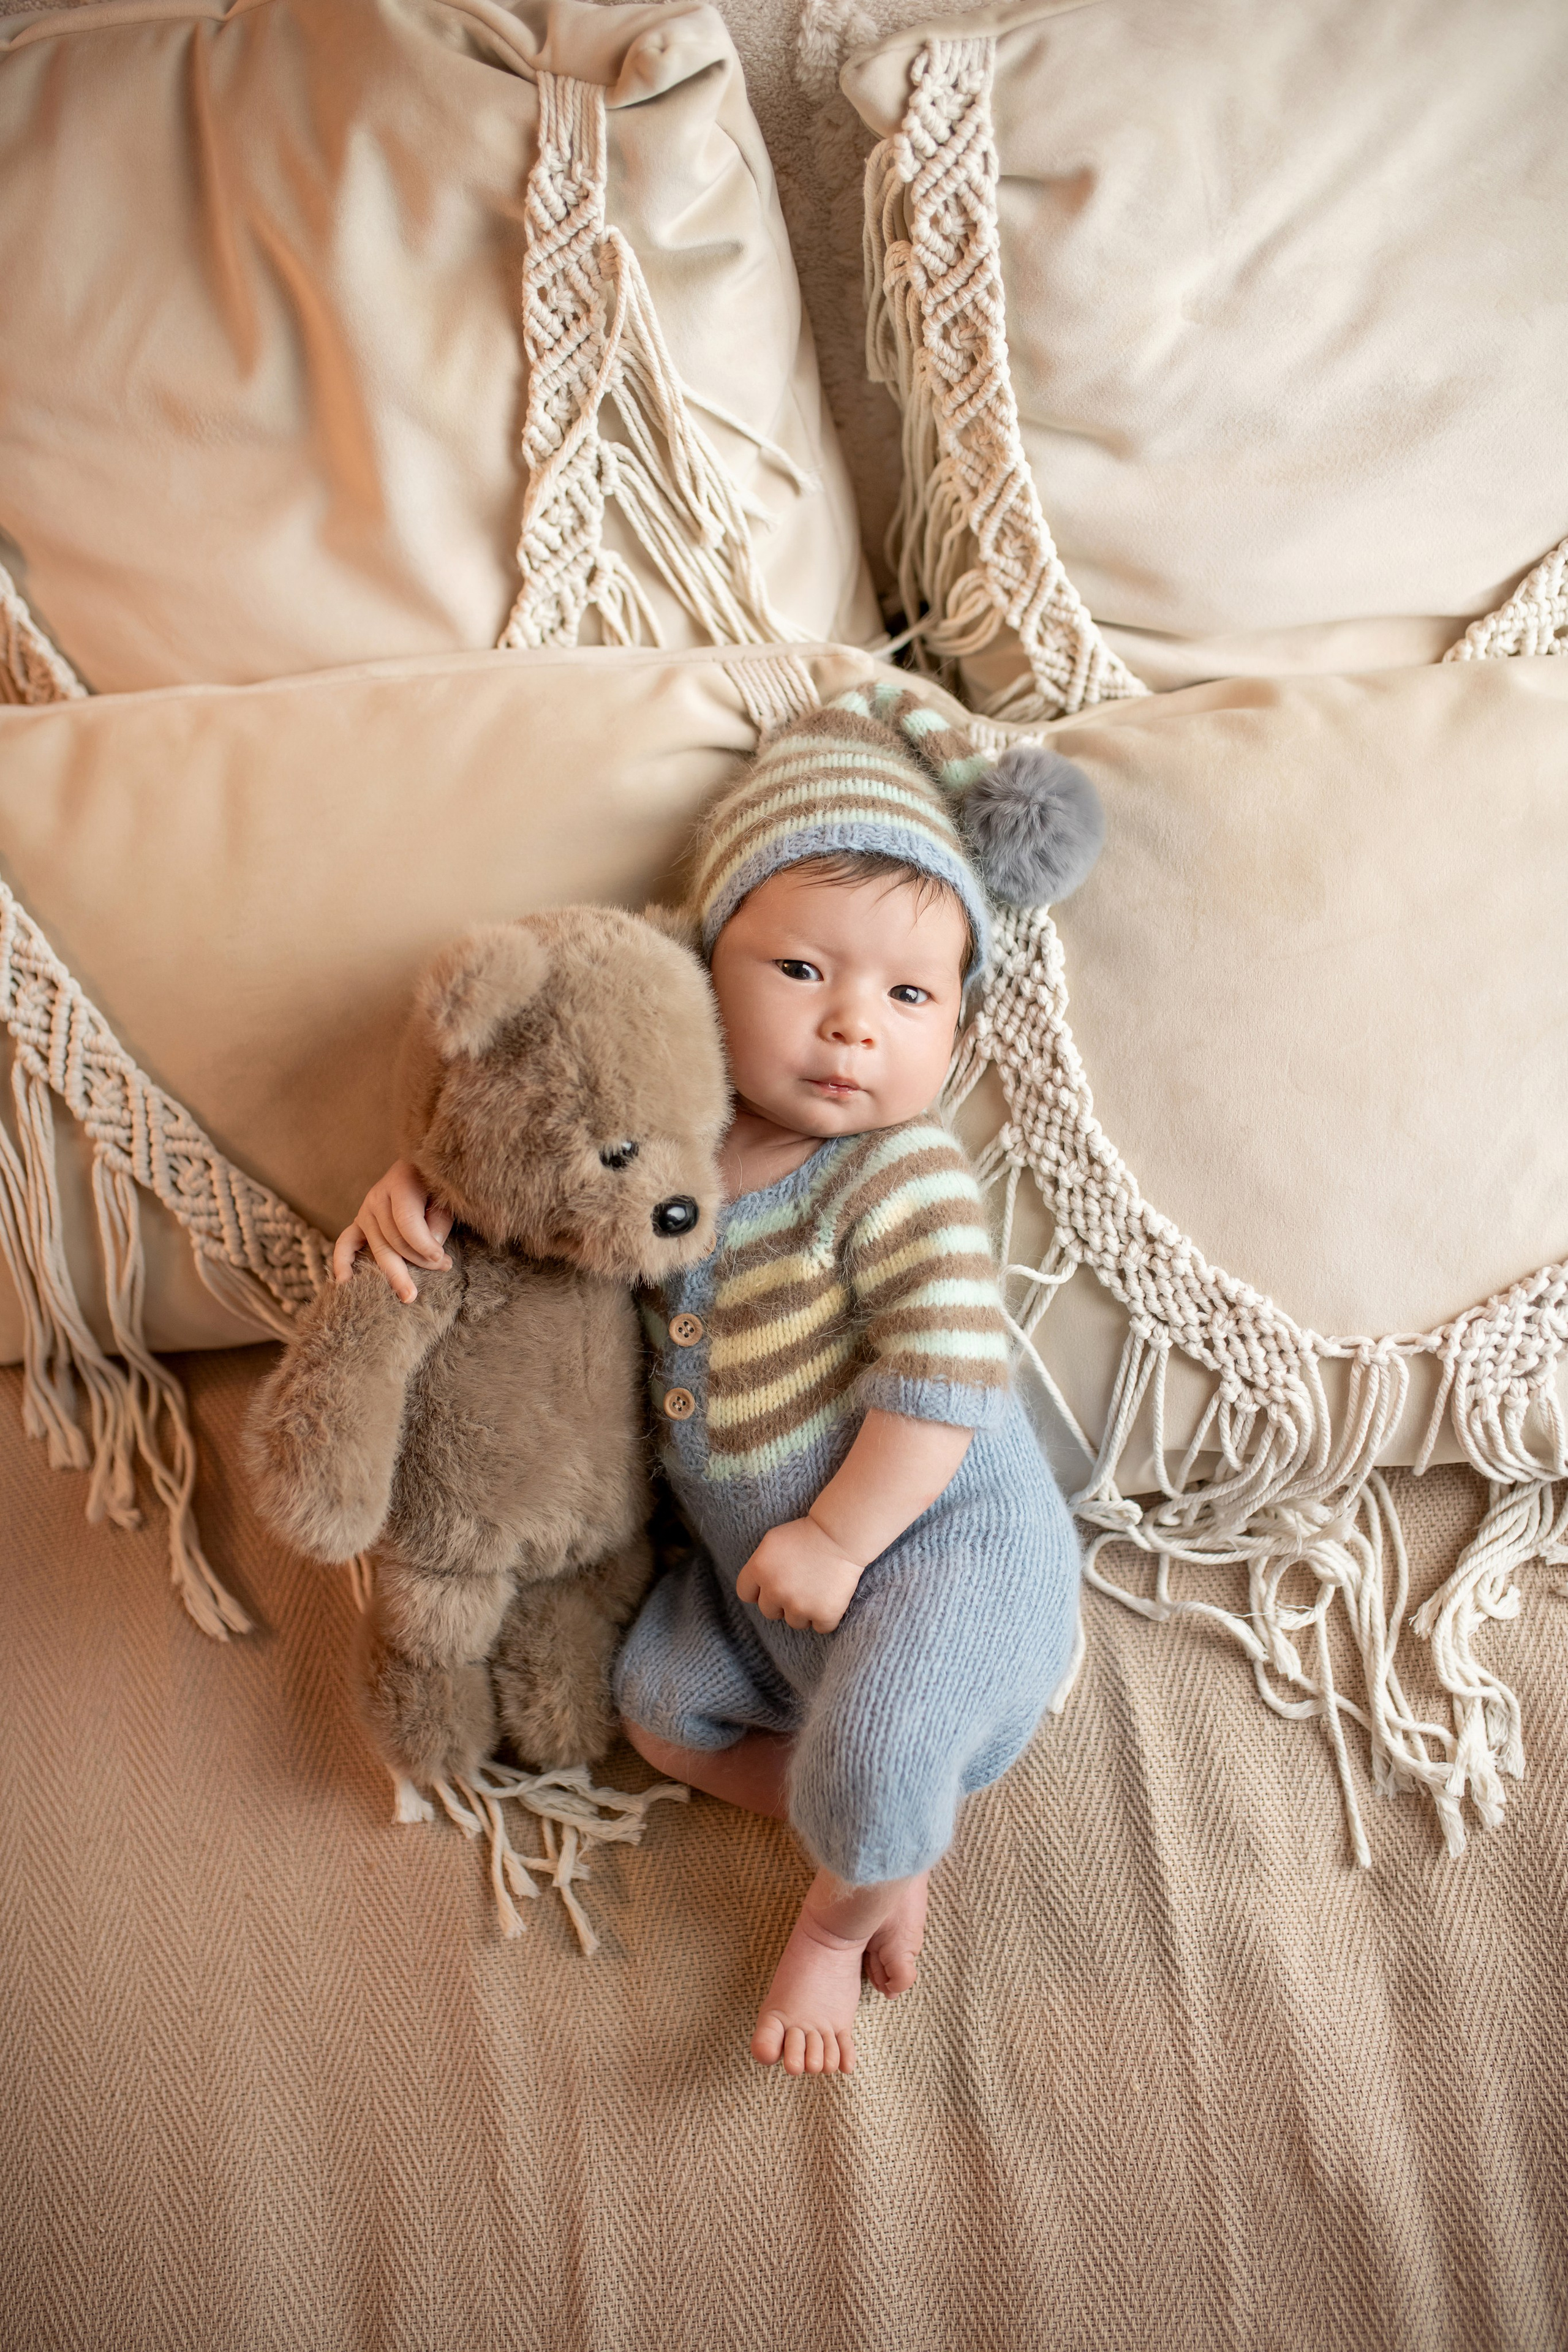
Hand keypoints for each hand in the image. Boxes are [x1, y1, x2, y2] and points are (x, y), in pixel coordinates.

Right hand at [331, 1159, 453, 1303]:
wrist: (420, 1170)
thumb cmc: (436, 1187)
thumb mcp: (445, 1198)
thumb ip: (439, 1223)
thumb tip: (430, 1254)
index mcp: (399, 1184)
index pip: (407, 1222)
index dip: (424, 1245)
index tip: (442, 1260)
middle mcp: (377, 1197)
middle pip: (392, 1240)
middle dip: (413, 1265)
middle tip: (428, 1288)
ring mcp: (365, 1211)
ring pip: (378, 1248)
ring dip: (396, 1271)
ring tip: (408, 1294)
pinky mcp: (360, 1223)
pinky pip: (345, 1243)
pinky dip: (342, 1262)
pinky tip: (344, 1282)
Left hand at [736, 1516, 864, 1633]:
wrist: (841, 1535)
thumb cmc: (807, 1533)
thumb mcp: (773, 1541)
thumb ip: (759, 1565)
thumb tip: (755, 1588)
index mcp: (759, 1569)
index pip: (746, 1594)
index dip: (759, 1590)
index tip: (771, 1585)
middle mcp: (775, 1590)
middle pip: (769, 1611)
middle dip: (781, 1602)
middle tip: (799, 1585)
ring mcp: (799, 1605)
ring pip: (794, 1622)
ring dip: (804, 1611)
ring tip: (816, 1590)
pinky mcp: (824, 1614)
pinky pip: (820, 1628)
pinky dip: (826, 1618)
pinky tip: (830, 1599)